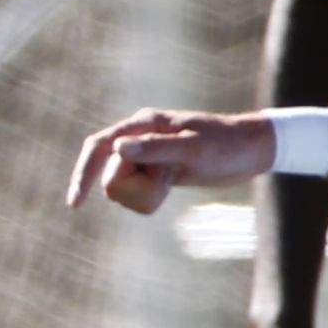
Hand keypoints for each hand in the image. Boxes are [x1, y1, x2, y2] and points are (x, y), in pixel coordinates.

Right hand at [66, 110, 276, 216]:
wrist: (252, 150)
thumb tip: (117, 149)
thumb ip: (154, 149)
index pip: (99, 147)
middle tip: (166, 182)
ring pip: (123, 184)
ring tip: (172, 183)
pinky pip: (137, 190)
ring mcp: (147, 153)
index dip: (83, 173)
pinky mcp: (156, 168)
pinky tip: (170, 187)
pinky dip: (149, 197)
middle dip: (131, 187)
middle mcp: (139, 136)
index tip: (76, 204)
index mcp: (142, 123)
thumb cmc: (226, 146)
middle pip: (110, 171)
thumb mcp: (192, 150)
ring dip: (142, 193)